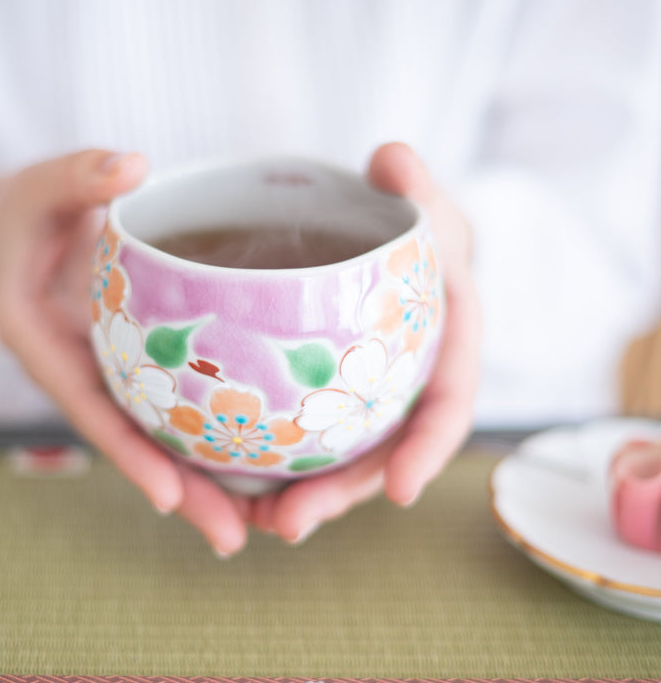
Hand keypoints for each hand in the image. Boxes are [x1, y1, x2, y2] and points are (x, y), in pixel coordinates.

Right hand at [0, 150, 248, 555]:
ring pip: (152, 437)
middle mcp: (77, 370)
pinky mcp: (132, 366)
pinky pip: (168, 409)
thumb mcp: (44, 185)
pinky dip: (202, 440)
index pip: (86, 403)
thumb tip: (130, 165)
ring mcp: (107, 374)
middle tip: (231, 538)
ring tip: (251, 524)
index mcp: (41, 338)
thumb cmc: (30, 211)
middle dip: (177, 491)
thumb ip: (79, 175)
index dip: (126, 451)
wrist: (25, 229)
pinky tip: (250, 463)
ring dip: (198, 482)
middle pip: (128, 440)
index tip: (168, 494)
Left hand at [251, 142, 481, 542]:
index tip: (400, 490)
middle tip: (289, 524)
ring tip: (252, 524)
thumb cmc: (412, 228)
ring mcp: (369, 397)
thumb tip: (392, 159)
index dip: (429, 449)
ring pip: (342, 458)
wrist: (385, 245)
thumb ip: (412, 184)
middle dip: (343, 494)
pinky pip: (309, 437)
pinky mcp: (331, 396)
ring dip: (302, 496)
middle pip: (384, 451)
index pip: (448, 402)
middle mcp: (409, 383)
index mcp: (447, 345)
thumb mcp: (420, 201)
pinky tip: (234, 489)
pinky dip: (277, 467)